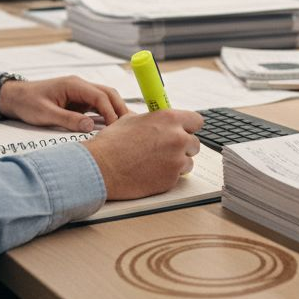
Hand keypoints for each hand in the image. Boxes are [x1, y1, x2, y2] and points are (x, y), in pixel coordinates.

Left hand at [0, 76, 127, 131]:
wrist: (14, 97)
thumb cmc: (27, 103)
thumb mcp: (45, 114)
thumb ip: (68, 120)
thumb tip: (90, 126)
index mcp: (73, 85)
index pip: (100, 96)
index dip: (111, 112)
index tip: (116, 127)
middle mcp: (80, 86)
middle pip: (108, 94)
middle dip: (120, 109)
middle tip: (130, 127)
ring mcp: (80, 93)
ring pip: (105, 99)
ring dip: (115, 111)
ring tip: (124, 128)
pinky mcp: (78, 101)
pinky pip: (97, 105)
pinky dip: (106, 114)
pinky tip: (111, 126)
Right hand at [82, 109, 203, 199]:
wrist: (101, 167)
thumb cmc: (111, 143)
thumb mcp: (131, 120)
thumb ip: (152, 120)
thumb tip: (158, 121)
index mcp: (169, 119)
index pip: (197, 120)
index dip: (189, 127)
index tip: (184, 131)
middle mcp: (177, 138)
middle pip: (194, 143)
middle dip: (183, 147)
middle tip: (166, 150)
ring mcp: (176, 160)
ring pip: (188, 162)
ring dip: (177, 163)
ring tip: (156, 163)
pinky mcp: (171, 179)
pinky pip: (178, 177)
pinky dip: (167, 176)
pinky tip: (151, 172)